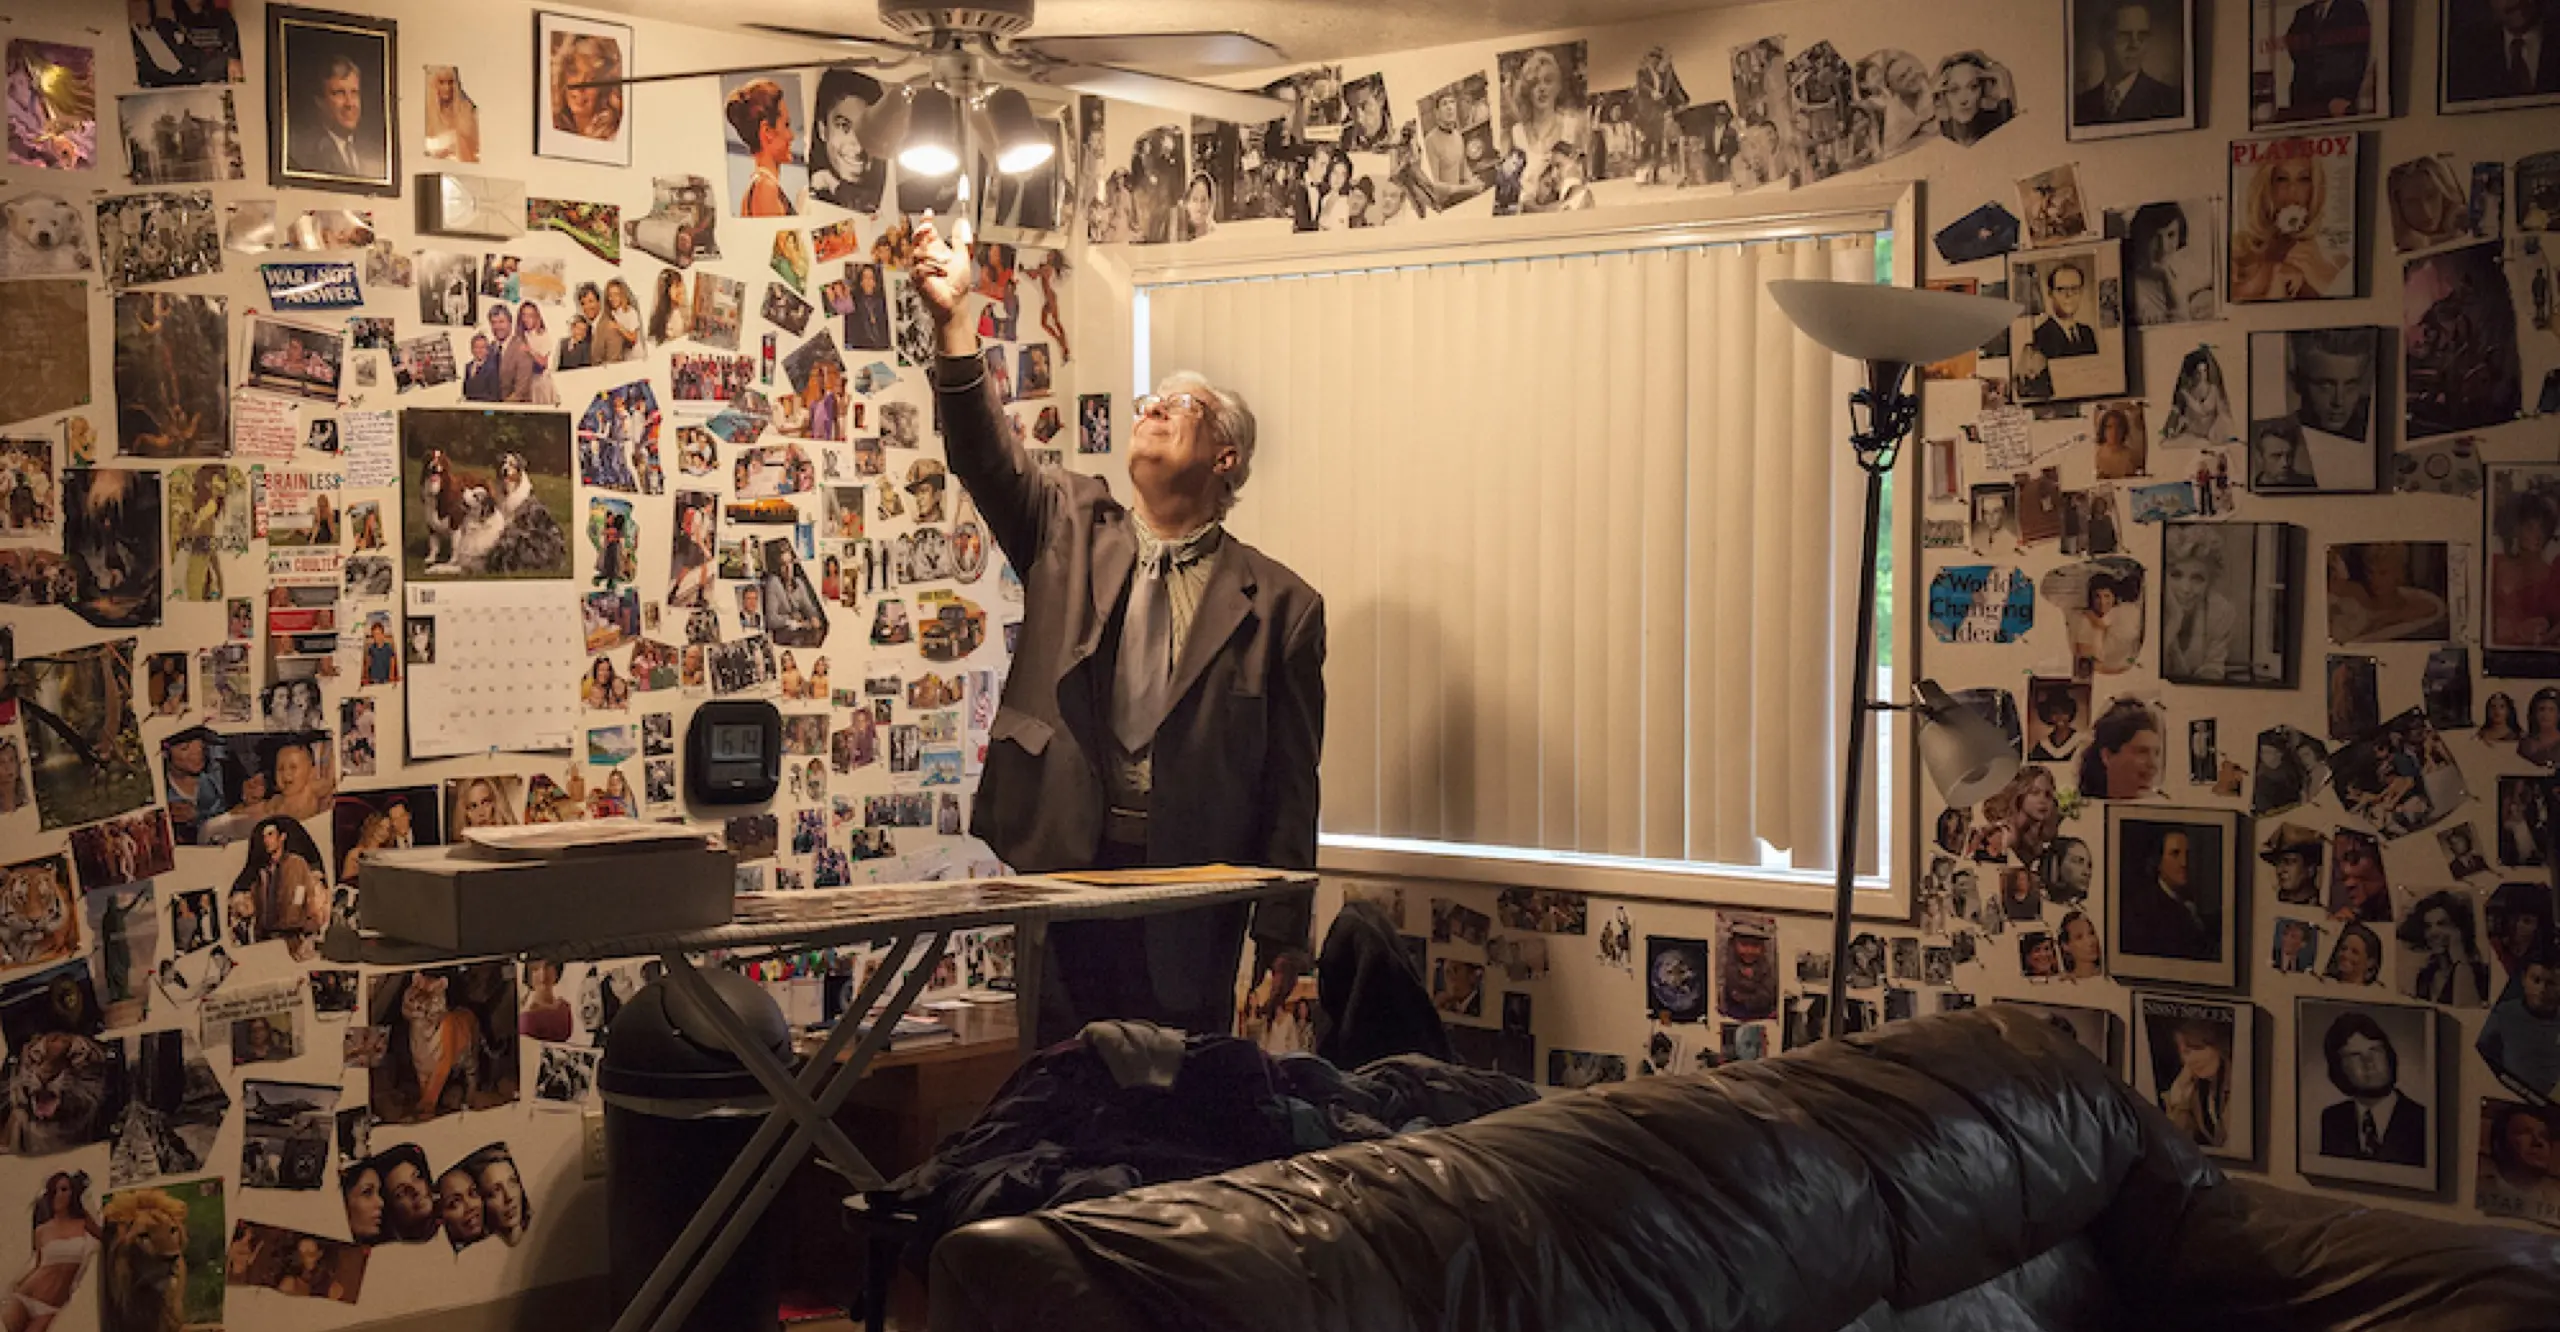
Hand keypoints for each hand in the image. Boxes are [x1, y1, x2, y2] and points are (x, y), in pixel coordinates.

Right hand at [909, 214, 976, 352]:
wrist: (956, 302)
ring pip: (917, 253)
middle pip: (917, 239)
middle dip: (921, 231)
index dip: (926, 221)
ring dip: (932, 255)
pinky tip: (942, 273)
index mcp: (935, 250)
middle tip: (928, 227)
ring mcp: (920, 268)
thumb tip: (961, 222)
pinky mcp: (918, 280)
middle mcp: (926, 257)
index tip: (929, 213)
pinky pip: (919, 269)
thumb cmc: (957, 283)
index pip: (927, 232)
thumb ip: (960, 239)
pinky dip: (930, 269)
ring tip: (946, 261)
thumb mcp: (962, 256)